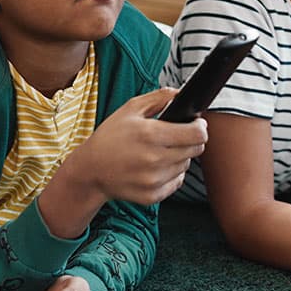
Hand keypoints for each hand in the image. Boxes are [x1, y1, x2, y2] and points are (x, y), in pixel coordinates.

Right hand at [67, 87, 207, 204]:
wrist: (90, 170)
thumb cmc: (110, 137)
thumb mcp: (130, 109)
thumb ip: (159, 97)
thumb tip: (181, 94)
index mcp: (150, 135)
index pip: (197, 134)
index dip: (200, 127)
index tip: (197, 124)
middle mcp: (154, 159)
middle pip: (196, 150)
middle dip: (191, 140)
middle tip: (179, 136)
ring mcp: (153, 180)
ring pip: (186, 165)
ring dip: (180, 157)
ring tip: (161, 151)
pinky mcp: (152, 196)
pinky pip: (177, 181)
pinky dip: (171, 173)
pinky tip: (156, 166)